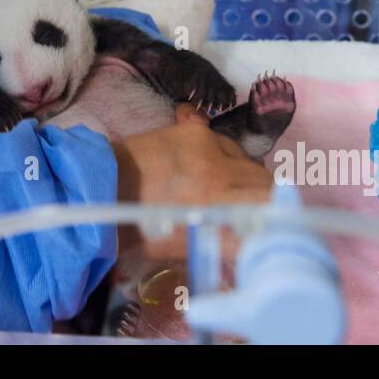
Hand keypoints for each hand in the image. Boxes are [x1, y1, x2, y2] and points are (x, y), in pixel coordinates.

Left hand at [110, 104, 273, 259]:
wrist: (99, 187)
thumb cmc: (138, 229)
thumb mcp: (186, 247)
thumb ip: (226, 241)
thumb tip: (256, 240)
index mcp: (216, 213)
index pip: (271, 211)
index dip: (280, 219)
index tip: (277, 227)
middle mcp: (219, 179)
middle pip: (266, 184)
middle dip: (264, 199)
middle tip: (251, 211)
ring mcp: (208, 150)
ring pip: (249, 162)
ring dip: (245, 177)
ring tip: (223, 189)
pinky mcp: (195, 131)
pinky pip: (227, 143)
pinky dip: (225, 155)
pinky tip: (208, 165)